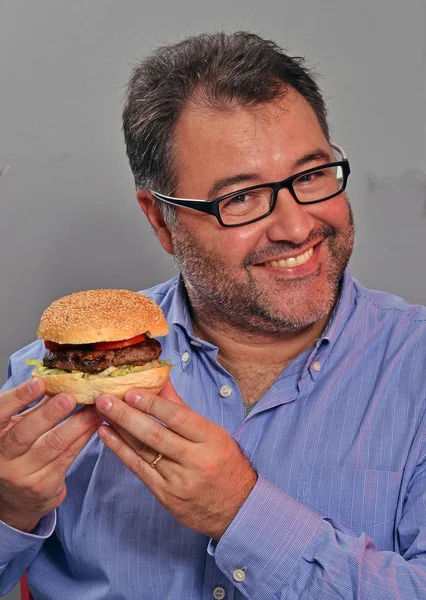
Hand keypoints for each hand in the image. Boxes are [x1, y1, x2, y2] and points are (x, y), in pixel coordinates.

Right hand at [0, 378, 102, 531]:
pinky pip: (67, 457)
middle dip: (48, 414)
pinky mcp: (43, 486)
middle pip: (23, 434)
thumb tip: (56, 379)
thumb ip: (33, 407)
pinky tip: (95, 424)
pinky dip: (83, 438)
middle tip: (70, 397)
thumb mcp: (18, 428)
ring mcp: (22, 475)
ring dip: (76, 424)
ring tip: (94, 408)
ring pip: (51, 446)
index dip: (18, 398)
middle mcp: (2, 459)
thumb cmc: (18, 453)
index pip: (0, 414)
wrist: (18, 500)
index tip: (39, 382)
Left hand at [96, 380, 256, 539]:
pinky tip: (106, 435)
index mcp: (211, 440)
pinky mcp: (166, 496)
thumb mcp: (214, 433)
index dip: (152, 404)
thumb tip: (162, 381)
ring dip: (119, 430)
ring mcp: (179, 481)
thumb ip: (183, 409)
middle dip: (126, 415)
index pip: (178, 418)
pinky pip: (139, 469)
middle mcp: (195, 460)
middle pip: (155, 435)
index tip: (131, 391)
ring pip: (144, 451)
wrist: (238, 509)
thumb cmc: (226, 464)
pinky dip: (121, 451)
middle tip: (105, 399)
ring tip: (101, 412)